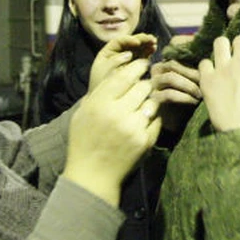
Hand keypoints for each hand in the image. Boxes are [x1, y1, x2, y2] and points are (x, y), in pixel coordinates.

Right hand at [66, 58, 160, 205]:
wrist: (93, 175)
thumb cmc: (84, 141)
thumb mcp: (83, 113)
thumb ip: (100, 93)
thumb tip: (120, 73)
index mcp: (99, 103)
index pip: (125, 76)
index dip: (136, 67)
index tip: (142, 65)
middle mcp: (117, 113)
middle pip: (142, 86)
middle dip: (144, 85)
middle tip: (141, 87)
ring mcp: (133, 127)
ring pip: (152, 102)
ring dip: (149, 101)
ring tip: (141, 106)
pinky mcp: (145, 141)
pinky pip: (156, 119)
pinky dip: (151, 118)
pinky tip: (142, 121)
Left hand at [88, 33, 157, 92]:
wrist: (106, 100)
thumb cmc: (103, 86)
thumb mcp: (107, 73)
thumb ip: (116, 62)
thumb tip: (129, 54)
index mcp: (107, 53)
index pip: (119, 41)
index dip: (128, 40)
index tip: (137, 43)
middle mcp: (118, 53)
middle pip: (130, 42)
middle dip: (140, 39)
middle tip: (151, 39)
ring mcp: (127, 59)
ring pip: (137, 47)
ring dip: (146, 43)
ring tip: (154, 43)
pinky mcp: (135, 65)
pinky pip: (142, 55)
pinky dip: (148, 51)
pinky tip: (153, 49)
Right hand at [150, 59, 201, 132]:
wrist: (179, 121)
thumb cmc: (190, 97)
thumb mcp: (194, 80)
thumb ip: (196, 69)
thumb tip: (207, 61)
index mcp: (166, 62)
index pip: (178, 55)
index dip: (194, 63)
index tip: (209, 73)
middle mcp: (155, 70)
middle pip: (173, 64)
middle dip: (192, 74)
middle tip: (208, 84)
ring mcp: (152, 84)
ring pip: (170, 77)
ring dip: (189, 85)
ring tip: (200, 94)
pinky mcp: (153, 99)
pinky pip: (169, 94)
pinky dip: (185, 97)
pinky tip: (194, 102)